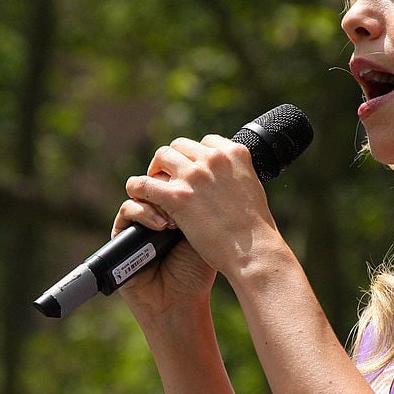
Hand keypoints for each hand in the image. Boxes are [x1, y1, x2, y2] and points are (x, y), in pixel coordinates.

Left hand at [123, 135, 279, 277]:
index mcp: (235, 153)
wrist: (254, 251)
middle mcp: (214, 158)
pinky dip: (139, 187)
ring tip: (156, 188)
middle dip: (174, 161)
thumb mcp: (252, 188)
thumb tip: (221, 178)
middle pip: (181, 146)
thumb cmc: (255, 229)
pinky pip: (145, 183)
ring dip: (157, 170)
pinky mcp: (178, 196)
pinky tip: (139, 195)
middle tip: (170, 179)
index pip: (206, 142)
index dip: (196, 156)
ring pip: (162, 156)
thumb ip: (235, 176)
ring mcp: (195, 175)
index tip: (193, 170)